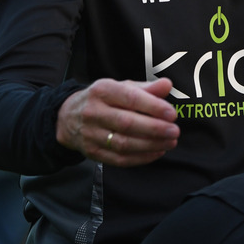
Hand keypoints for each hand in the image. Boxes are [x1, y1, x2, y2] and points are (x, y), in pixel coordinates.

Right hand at [56, 78, 179, 167]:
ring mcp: (91, 134)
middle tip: (175, 131)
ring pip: (123, 143)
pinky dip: (141, 158)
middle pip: (126, 123)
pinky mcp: (92, 152)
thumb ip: (145, 88)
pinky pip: (119, 159)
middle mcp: (94, 112)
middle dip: (154, 129)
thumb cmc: (103, 99)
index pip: (129, 98)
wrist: (67, 117)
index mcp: (102, 90)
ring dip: (150, 145)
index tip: (172, 114)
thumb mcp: (120, 87)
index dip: (153, 107)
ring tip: (171, 142)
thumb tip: (167, 85)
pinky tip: (157, 152)